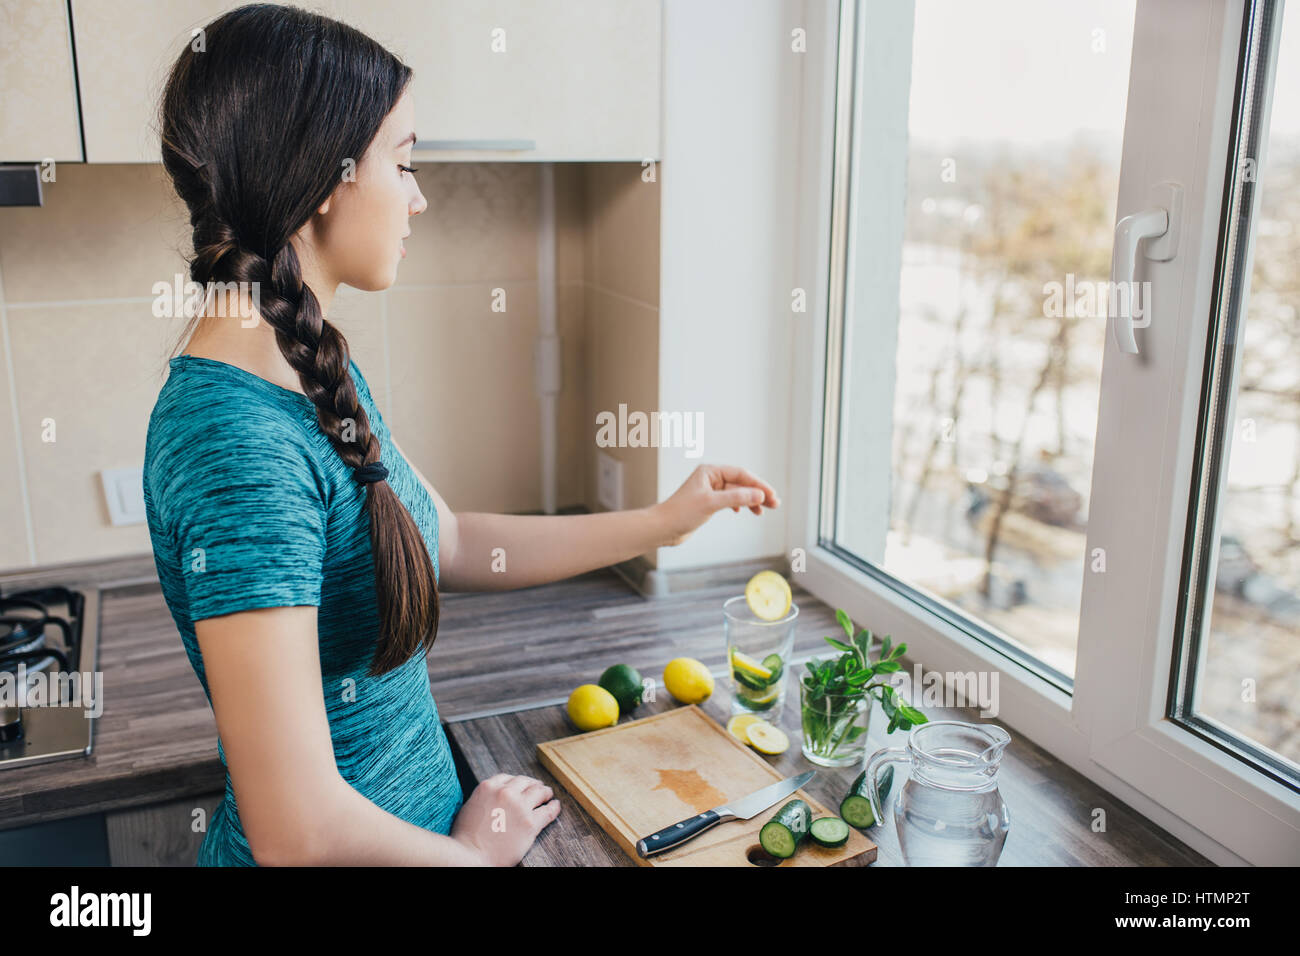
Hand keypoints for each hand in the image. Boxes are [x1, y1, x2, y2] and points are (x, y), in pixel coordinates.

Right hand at [451, 773, 561, 865]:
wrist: (471, 856)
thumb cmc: (466, 838)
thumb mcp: (470, 807)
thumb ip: (484, 797)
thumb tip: (493, 797)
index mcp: (488, 787)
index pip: (508, 778)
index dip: (517, 782)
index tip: (522, 786)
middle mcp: (505, 792)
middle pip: (525, 782)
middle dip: (532, 784)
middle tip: (538, 788)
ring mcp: (519, 806)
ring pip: (539, 792)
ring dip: (545, 792)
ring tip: (548, 795)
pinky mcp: (530, 823)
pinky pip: (548, 811)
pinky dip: (554, 807)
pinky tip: (555, 806)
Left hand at [655, 463, 779, 546]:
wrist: (662, 528)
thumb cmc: (681, 513)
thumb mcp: (711, 503)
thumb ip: (736, 498)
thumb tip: (758, 495)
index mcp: (710, 471)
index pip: (741, 475)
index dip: (758, 485)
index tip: (771, 496)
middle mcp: (710, 478)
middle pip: (741, 483)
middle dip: (758, 493)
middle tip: (774, 504)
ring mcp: (710, 490)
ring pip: (737, 493)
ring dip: (751, 500)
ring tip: (763, 511)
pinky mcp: (708, 503)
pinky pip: (730, 501)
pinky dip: (740, 505)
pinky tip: (745, 512)